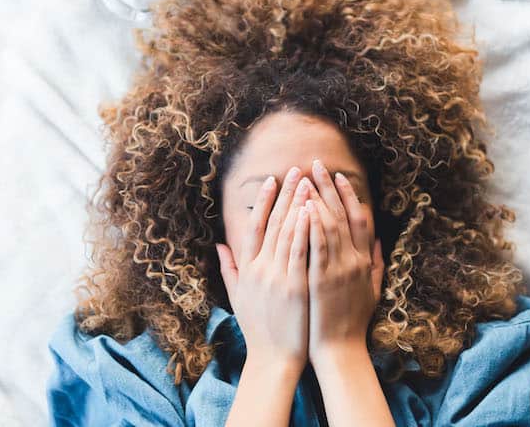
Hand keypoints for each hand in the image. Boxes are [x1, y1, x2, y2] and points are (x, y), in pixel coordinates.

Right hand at [216, 167, 312, 369]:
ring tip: (307, 181)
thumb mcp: (238, 296)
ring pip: (287, 233)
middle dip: (285, 194)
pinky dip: (304, 230)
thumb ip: (229, 268)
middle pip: (273, 223)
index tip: (272, 180)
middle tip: (296, 170)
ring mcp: (276, 277)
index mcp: (248, 269)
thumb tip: (219, 245)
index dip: (263, 201)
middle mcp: (260, 269)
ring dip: (297, 204)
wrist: (273, 358)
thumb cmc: (259, 329)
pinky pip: (299, 252)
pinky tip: (311, 211)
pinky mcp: (294, 287)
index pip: (254, 226)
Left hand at [304, 159, 381, 364]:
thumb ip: (377, 263)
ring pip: (329, 226)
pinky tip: (305, 207)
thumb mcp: (373, 289)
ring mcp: (340, 269)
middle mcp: (355, 260)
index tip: (338, 176)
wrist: (341, 350)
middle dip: (329, 188)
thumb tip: (380, 240)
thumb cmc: (352, 322)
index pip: (359, 219)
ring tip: (306, 178)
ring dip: (318, 199)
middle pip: (343, 215)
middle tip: (317, 164)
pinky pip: (318, 246)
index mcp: (365, 261)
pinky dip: (313, 225)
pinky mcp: (323, 280)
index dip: (349, 195)